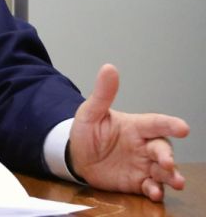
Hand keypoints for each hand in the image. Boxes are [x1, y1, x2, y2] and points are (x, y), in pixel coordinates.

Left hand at [68, 64, 189, 200]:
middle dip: (168, 155)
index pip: (155, 123)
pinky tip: (154, 192)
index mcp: (135, 126)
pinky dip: (155, 190)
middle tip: (167, 162)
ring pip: (163, 170)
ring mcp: (142, 164)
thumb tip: (109, 68)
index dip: (170, 124)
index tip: (183, 128)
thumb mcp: (90, 112)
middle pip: (162, 148)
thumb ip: (103, 94)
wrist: (76, 156)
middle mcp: (143, 145)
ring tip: (175, 181)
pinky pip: (150, 186)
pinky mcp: (137, 182)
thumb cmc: (87, 131)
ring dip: (171, 176)